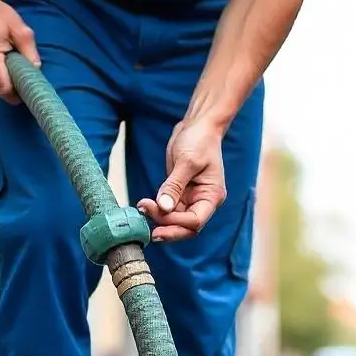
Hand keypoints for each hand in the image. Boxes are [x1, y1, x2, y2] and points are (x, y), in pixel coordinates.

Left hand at [137, 118, 226, 241]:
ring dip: (160, 220)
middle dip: (169, 228)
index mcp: (212, 196)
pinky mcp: (181, 195)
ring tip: (143, 209)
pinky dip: (158, 211)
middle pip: (187, 227)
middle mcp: (203, 202)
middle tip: (150, 228)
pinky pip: (169, 210)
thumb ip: (174, 186)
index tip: (158, 212)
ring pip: (176, 221)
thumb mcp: (187, 161)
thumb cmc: (199, 140)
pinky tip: (146, 206)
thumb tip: (163, 207)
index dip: (176, 222)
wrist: (198, 127)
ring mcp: (192, 200)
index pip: (195, 220)